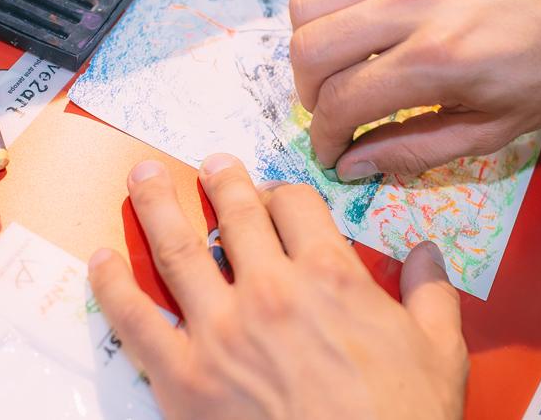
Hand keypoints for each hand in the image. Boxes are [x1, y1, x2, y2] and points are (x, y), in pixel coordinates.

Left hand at [88, 153, 467, 419]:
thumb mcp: (439, 352)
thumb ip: (432, 293)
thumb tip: (430, 253)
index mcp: (329, 276)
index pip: (296, 205)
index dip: (284, 192)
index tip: (275, 193)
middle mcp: (269, 290)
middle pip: (236, 212)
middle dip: (220, 180)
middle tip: (208, 164)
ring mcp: (220, 331)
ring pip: (178, 249)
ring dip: (157, 206)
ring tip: (143, 179)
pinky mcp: (183, 376)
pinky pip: (136, 319)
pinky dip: (113, 284)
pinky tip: (101, 259)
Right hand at [289, 0, 540, 179]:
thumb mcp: (491, 130)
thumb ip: (412, 149)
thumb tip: (348, 164)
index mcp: (438, 60)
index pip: (342, 100)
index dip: (324, 136)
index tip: (331, 151)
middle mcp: (411, 6)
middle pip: (309, 48)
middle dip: (307, 95)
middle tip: (333, 112)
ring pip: (308, 3)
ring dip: (311, 46)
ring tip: (340, 68)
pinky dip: (328, 0)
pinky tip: (357, 24)